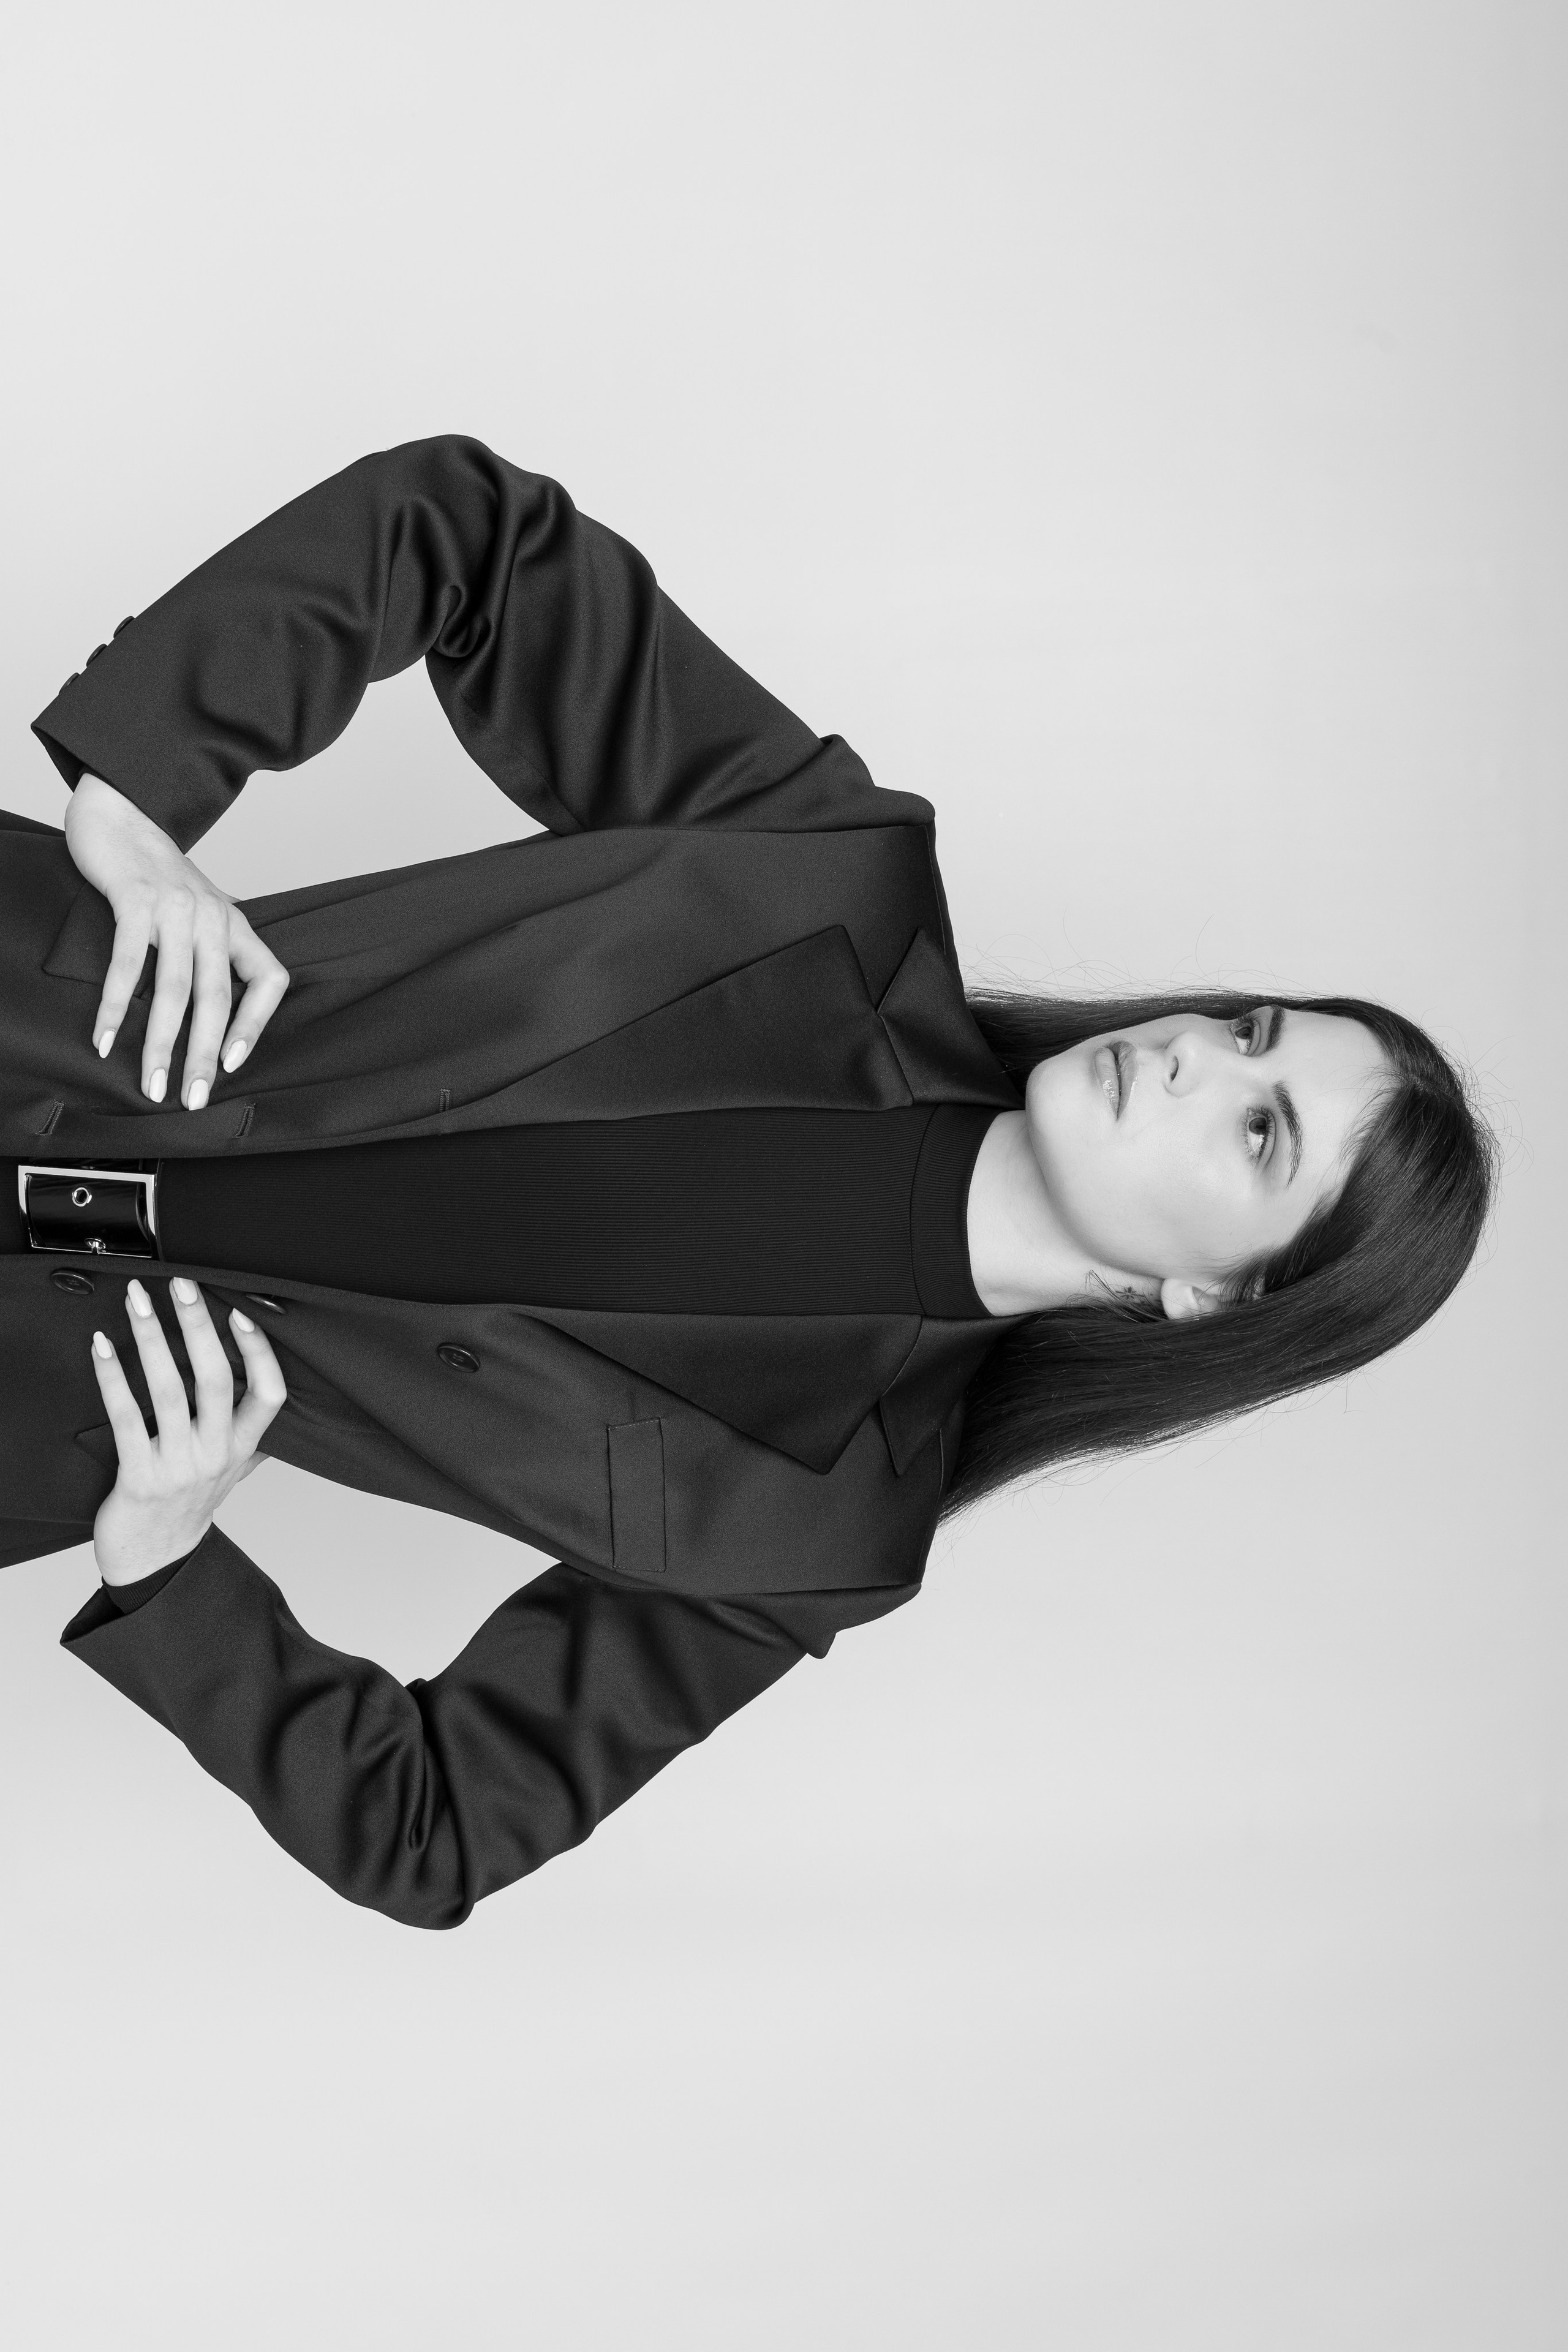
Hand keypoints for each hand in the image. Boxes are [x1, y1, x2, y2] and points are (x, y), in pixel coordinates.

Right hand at [63, 773, 289, 1108]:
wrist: (122, 816)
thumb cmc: (159, 877)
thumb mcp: (200, 914)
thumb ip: (209, 955)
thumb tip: (210, 1017)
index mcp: (236, 925)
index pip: (270, 980)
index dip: (257, 1025)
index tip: (232, 1063)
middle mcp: (214, 918)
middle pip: (218, 998)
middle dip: (204, 1055)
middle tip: (192, 1097)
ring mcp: (176, 909)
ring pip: (175, 989)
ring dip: (161, 1043)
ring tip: (152, 1083)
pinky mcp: (136, 900)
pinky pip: (130, 963)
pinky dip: (117, 1006)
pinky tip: (106, 1038)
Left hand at [89, 1276, 286, 1584]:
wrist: (154, 1560)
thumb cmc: (190, 1507)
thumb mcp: (233, 1472)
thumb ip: (253, 1435)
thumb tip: (272, 1393)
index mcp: (242, 1448)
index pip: (269, 1395)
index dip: (259, 1352)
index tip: (243, 1312)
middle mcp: (215, 1454)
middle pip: (215, 1379)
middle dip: (198, 1326)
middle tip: (183, 1285)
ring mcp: (178, 1466)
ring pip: (168, 1390)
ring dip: (152, 1338)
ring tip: (138, 1301)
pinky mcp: (138, 1476)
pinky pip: (125, 1416)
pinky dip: (112, 1376)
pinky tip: (101, 1346)